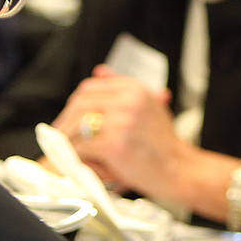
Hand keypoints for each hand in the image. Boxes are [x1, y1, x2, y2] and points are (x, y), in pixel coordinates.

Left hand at [52, 65, 240, 221]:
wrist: (181, 170)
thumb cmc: (164, 145)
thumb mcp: (149, 106)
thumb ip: (124, 88)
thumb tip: (99, 70)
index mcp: (135, 88)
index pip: (90, 88)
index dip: (75, 104)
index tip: (69, 118)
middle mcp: (128, 100)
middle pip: (80, 104)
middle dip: (66, 121)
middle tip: (59, 136)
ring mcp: (121, 121)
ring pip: (78, 125)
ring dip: (67, 139)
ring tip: (64, 149)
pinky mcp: (114, 143)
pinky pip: (82, 146)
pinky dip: (75, 154)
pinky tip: (77, 160)